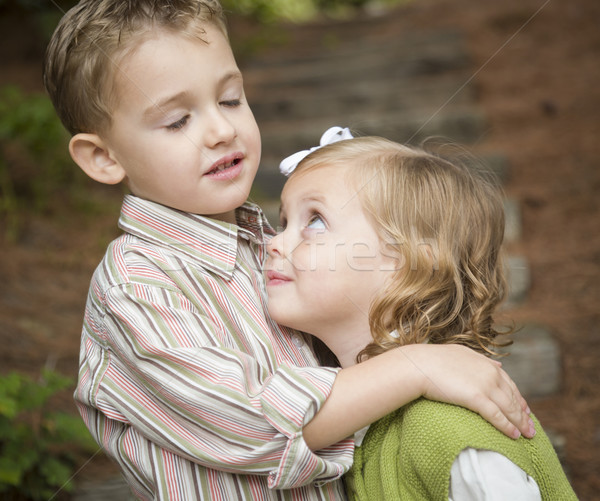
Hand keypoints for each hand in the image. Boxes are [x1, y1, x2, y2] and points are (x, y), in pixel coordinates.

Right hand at [406, 344, 534, 438]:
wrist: (420, 365)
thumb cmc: (434, 359)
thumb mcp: (461, 353)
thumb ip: (481, 360)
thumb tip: (498, 364)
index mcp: (487, 364)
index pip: (509, 384)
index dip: (518, 398)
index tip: (525, 410)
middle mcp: (491, 373)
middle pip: (513, 397)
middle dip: (524, 414)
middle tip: (531, 428)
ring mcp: (485, 386)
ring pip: (509, 408)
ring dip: (520, 423)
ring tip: (527, 435)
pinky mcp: (476, 398)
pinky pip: (497, 416)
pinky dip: (507, 426)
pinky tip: (514, 435)